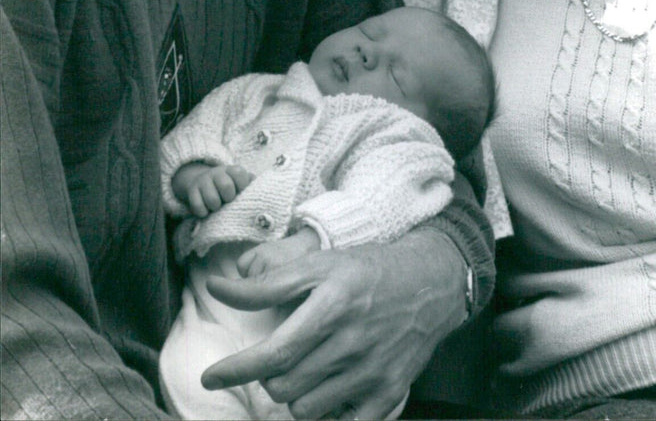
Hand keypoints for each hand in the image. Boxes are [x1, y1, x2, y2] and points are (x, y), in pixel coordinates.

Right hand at [172, 161, 254, 217]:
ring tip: (218, 207)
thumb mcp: (242, 182)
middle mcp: (217, 173)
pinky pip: (198, 207)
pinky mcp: (192, 191)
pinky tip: (207, 211)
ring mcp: (204, 181)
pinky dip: (203, 212)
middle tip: (228, 201)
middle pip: (226, 187)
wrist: (205, 181)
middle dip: (228, 198)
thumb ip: (254, 185)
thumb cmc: (231, 185)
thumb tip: (267, 191)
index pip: (240, 175)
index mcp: (233, 170)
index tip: (240, 193)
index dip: (242, 188)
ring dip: (216, 207)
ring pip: (212, 199)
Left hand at [200, 229, 466, 419]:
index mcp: (332, 305)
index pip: (274, 351)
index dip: (236, 369)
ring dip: (294, 394)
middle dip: (270, 375)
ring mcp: (372, 372)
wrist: (429, 283)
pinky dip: (326, 413)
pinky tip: (328, 390)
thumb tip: (218, 288)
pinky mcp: (388, 394)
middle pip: (284, 385)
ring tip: (306, 369)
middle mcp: (352, 341)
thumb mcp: (318, 265)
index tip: (211, 376)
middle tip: (282, 355)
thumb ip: (267, 283)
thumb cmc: (366, 271)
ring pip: (305, 409)